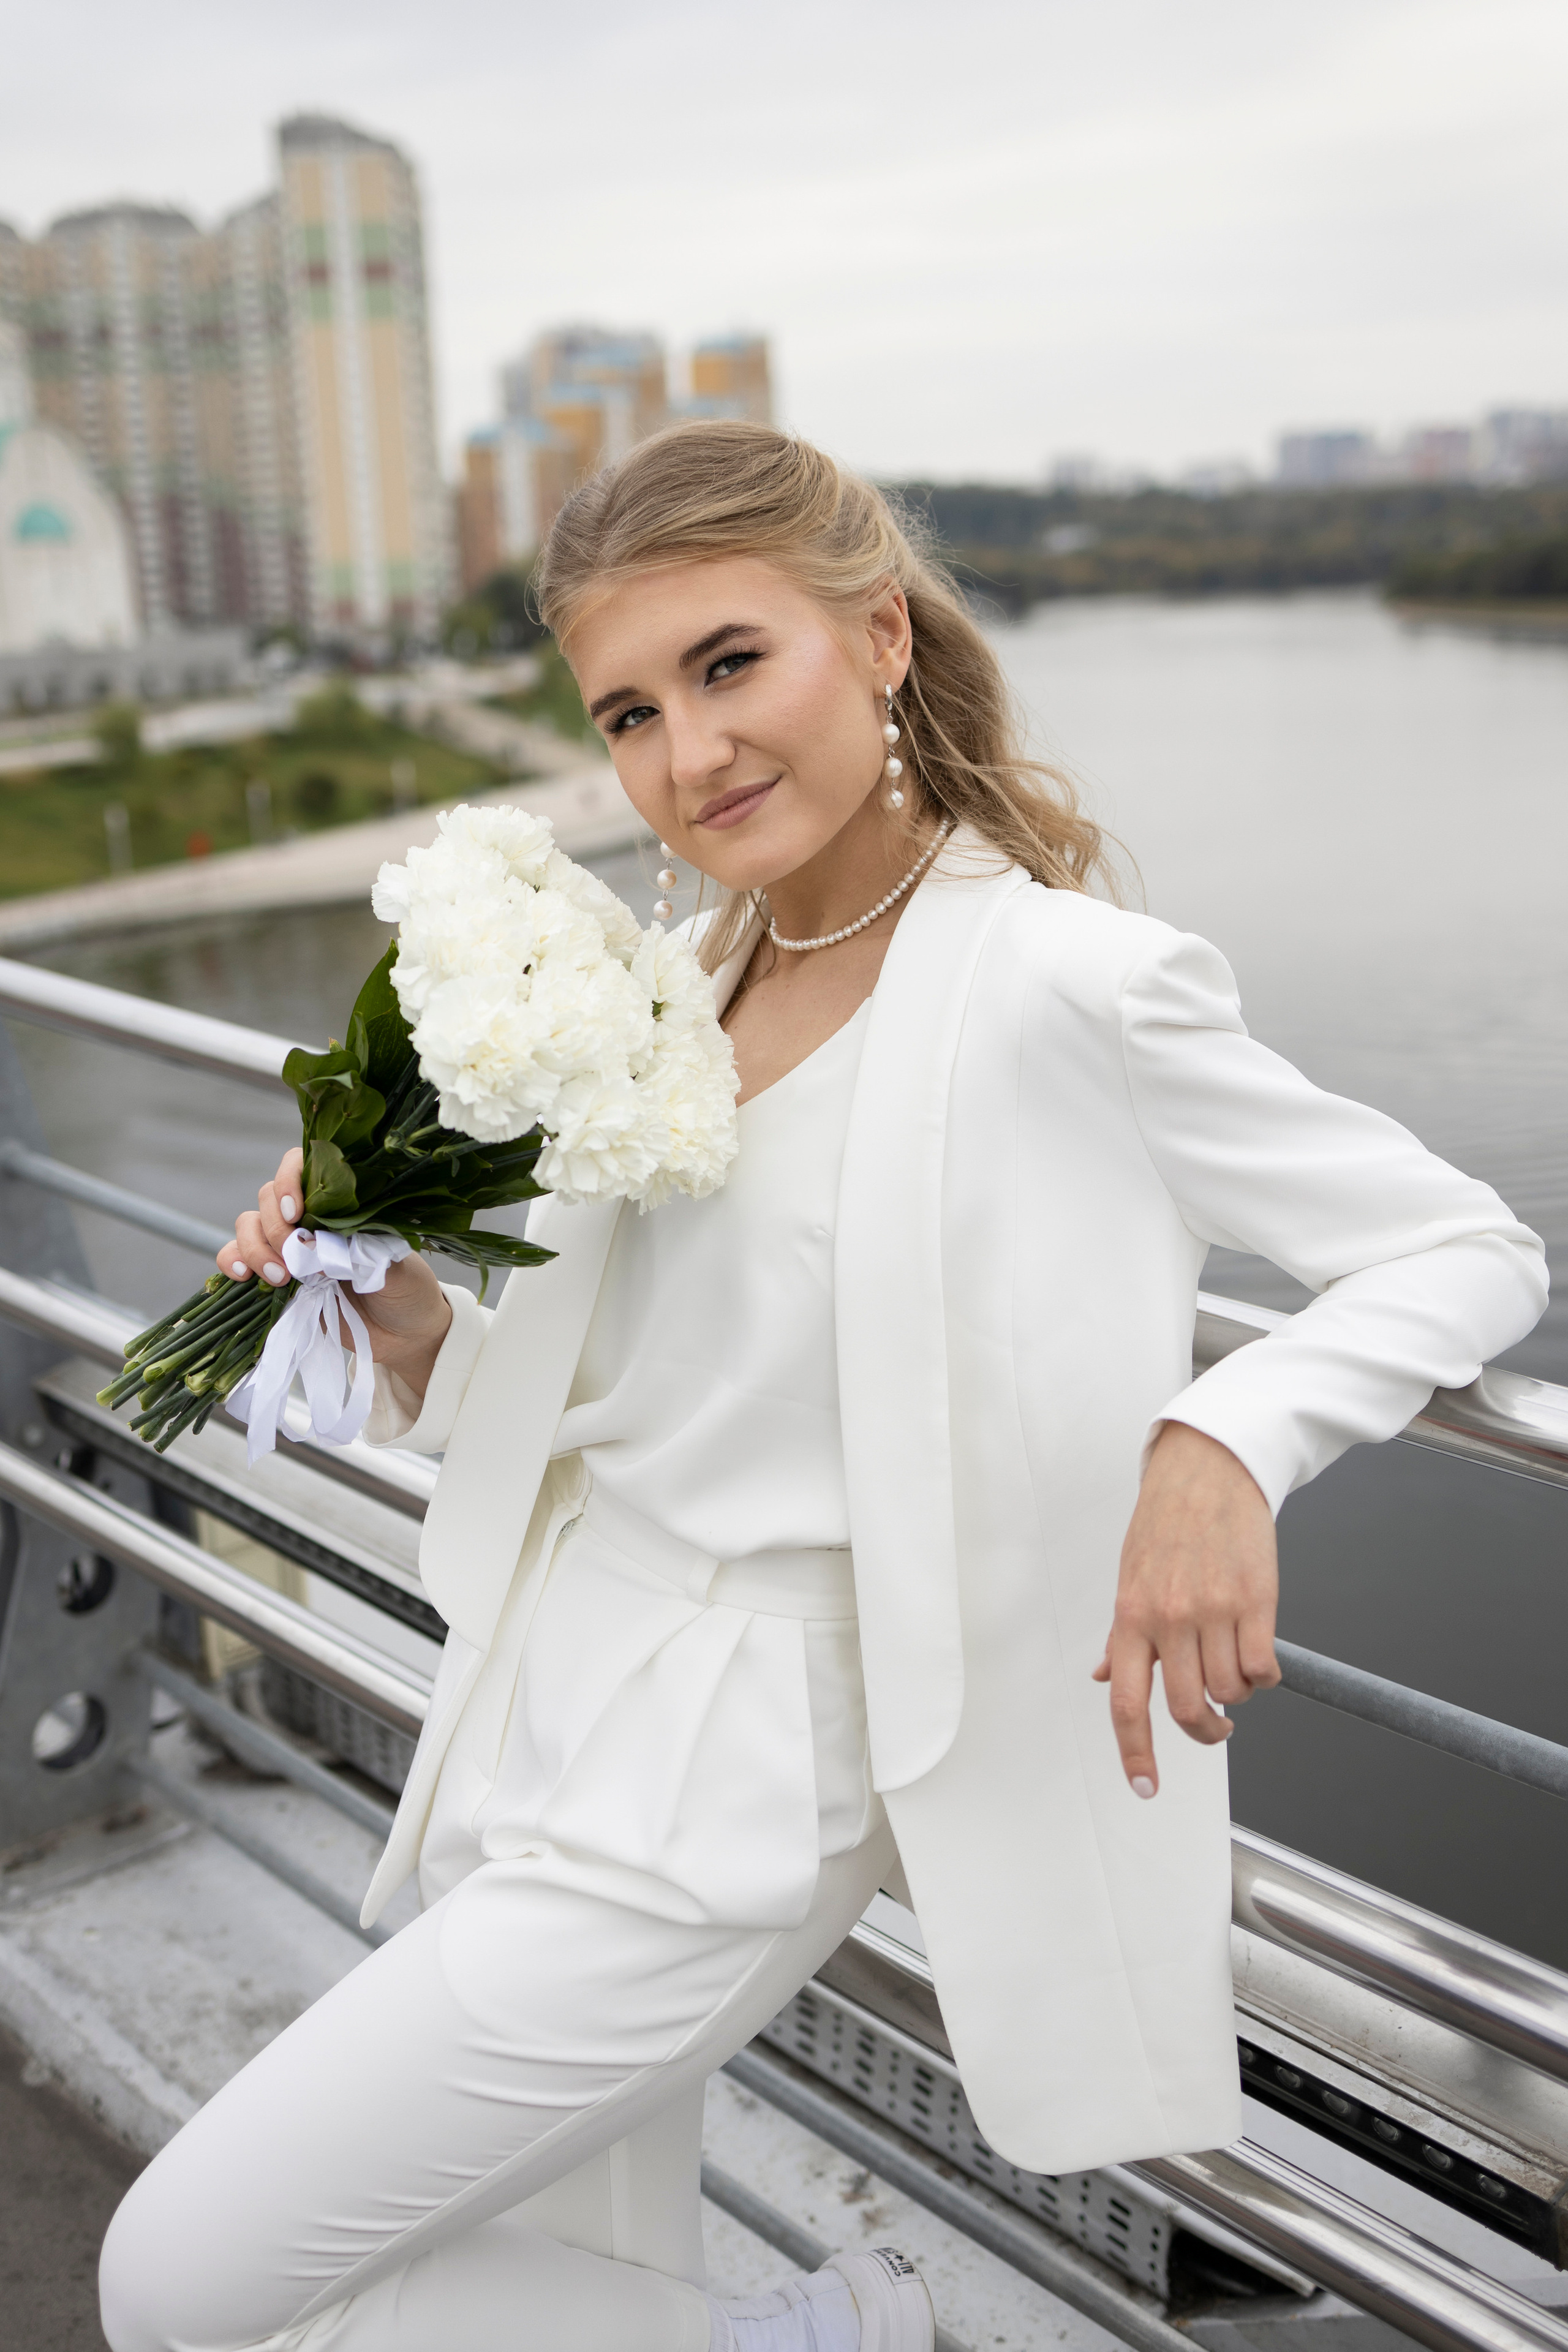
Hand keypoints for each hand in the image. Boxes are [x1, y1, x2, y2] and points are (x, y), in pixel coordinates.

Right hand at [217, 1147, 452, 1397]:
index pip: (301, 1167)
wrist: (406, 1333)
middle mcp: (311, 1219)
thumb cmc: (407, 1289)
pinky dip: (232, 1261)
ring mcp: (291, 1247)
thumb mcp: (394, 1265)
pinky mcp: (277, 1276)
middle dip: (275, 1229)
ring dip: (254, 1248)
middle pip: (267, 1199)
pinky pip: (237, 1258)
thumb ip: (358, 1251)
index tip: (296, 1212)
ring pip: (249, 1225)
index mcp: (341, 1203)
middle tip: (297, 1262)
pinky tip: (243, 1276)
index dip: (289, 1181)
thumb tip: (314, 1245)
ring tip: (282, 1278)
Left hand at [1092, 1421, 1279, 1796]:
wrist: (1209, 1470)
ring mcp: (1213, 1610)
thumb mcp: (1130, 1576)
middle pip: (1185, 1708)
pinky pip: (1263, 1667)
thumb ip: (1124, 1636)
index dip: (1136, 1754)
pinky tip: (1259, 1658)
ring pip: (1230, 1690)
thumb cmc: (1166, 1521)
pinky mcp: (1256, 1600)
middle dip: (1205, 1731)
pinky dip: (1265, 1676)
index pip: (1127, 1703)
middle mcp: (1169, 1618)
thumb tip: (1106, 1677)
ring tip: (1237, 1669)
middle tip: (1216, 1726)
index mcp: (1131, 1617)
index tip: (1146, 1787)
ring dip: (1238, 1694)